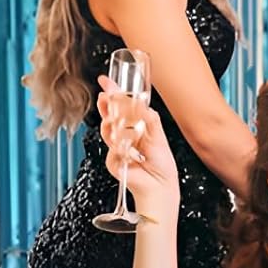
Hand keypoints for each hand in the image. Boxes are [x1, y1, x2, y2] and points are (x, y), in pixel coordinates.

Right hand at [98, 78, 180, 218]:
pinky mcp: (114, 163)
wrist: (161, 186)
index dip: (111, 94)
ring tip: (126, 127)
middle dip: (107, 105)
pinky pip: (114, 150)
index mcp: (132, 127)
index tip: (105, 81)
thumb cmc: (160, 164)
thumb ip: (149, 119)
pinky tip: (132, 153)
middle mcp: (121, 137)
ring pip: (108, 130)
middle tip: (108, 96)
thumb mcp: (158, 135)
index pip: (118, 107)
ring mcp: (115, 150)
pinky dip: (123, 149)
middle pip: (108, 116)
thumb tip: (142, 104)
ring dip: (116, 126)